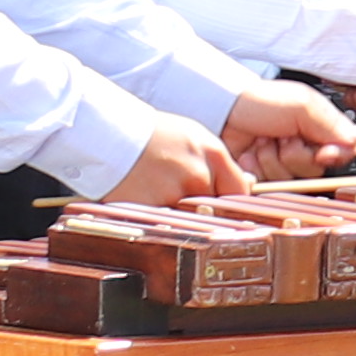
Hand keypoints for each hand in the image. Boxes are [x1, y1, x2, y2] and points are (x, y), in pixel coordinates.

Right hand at [102, 125, 249, 206]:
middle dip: (204, 209)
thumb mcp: (194, 138)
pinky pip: (164, 224)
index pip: (239, 192)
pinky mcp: (149, 209)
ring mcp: (173, 193)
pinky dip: (159, 220)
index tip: (225, 207)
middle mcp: (197, 175)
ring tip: (160, 197)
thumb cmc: (152, 134)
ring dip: (180, 216)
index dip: (232, 203)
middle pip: (215, 209)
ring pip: (189, 219)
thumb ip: (219, 162)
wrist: (107, 132)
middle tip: (184, 200)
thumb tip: (247, 184)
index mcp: (213, 154)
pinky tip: (147, 204)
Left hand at [222, 80, 355, 179]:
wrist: (219, 110)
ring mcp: (281, 163)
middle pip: (317, 170)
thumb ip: (332, 124)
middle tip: (282, 137)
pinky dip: (258, 171)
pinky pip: (269, 185)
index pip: (343, 151)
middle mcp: (303, 147)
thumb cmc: (259, 101)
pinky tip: (250, 156)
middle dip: (296, 155)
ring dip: (274, 160)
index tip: (323, 152)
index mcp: (319, 128)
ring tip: (261, 141)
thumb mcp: (302, 104)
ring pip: (292, 179)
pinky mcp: (261, 176)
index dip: (335, 154)